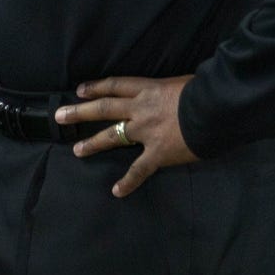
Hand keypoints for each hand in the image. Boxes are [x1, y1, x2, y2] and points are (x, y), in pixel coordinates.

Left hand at [53, 75, 196, 197]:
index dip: (96, 87)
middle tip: (59, 115)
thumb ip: (169, 91)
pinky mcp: (156, 153)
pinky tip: (116, 191)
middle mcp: (140, 108)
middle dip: (80, 111)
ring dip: (93, 143)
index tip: (80, 90)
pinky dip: (128, 182)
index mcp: (147, 89)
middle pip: (104, 108)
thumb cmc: (203, 92)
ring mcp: (145, 131)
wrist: (214, 109)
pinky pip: (138, 170)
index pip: (115, 85)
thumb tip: (171, 93)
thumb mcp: (182, 83)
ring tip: (77, 150)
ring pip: (112, 136)